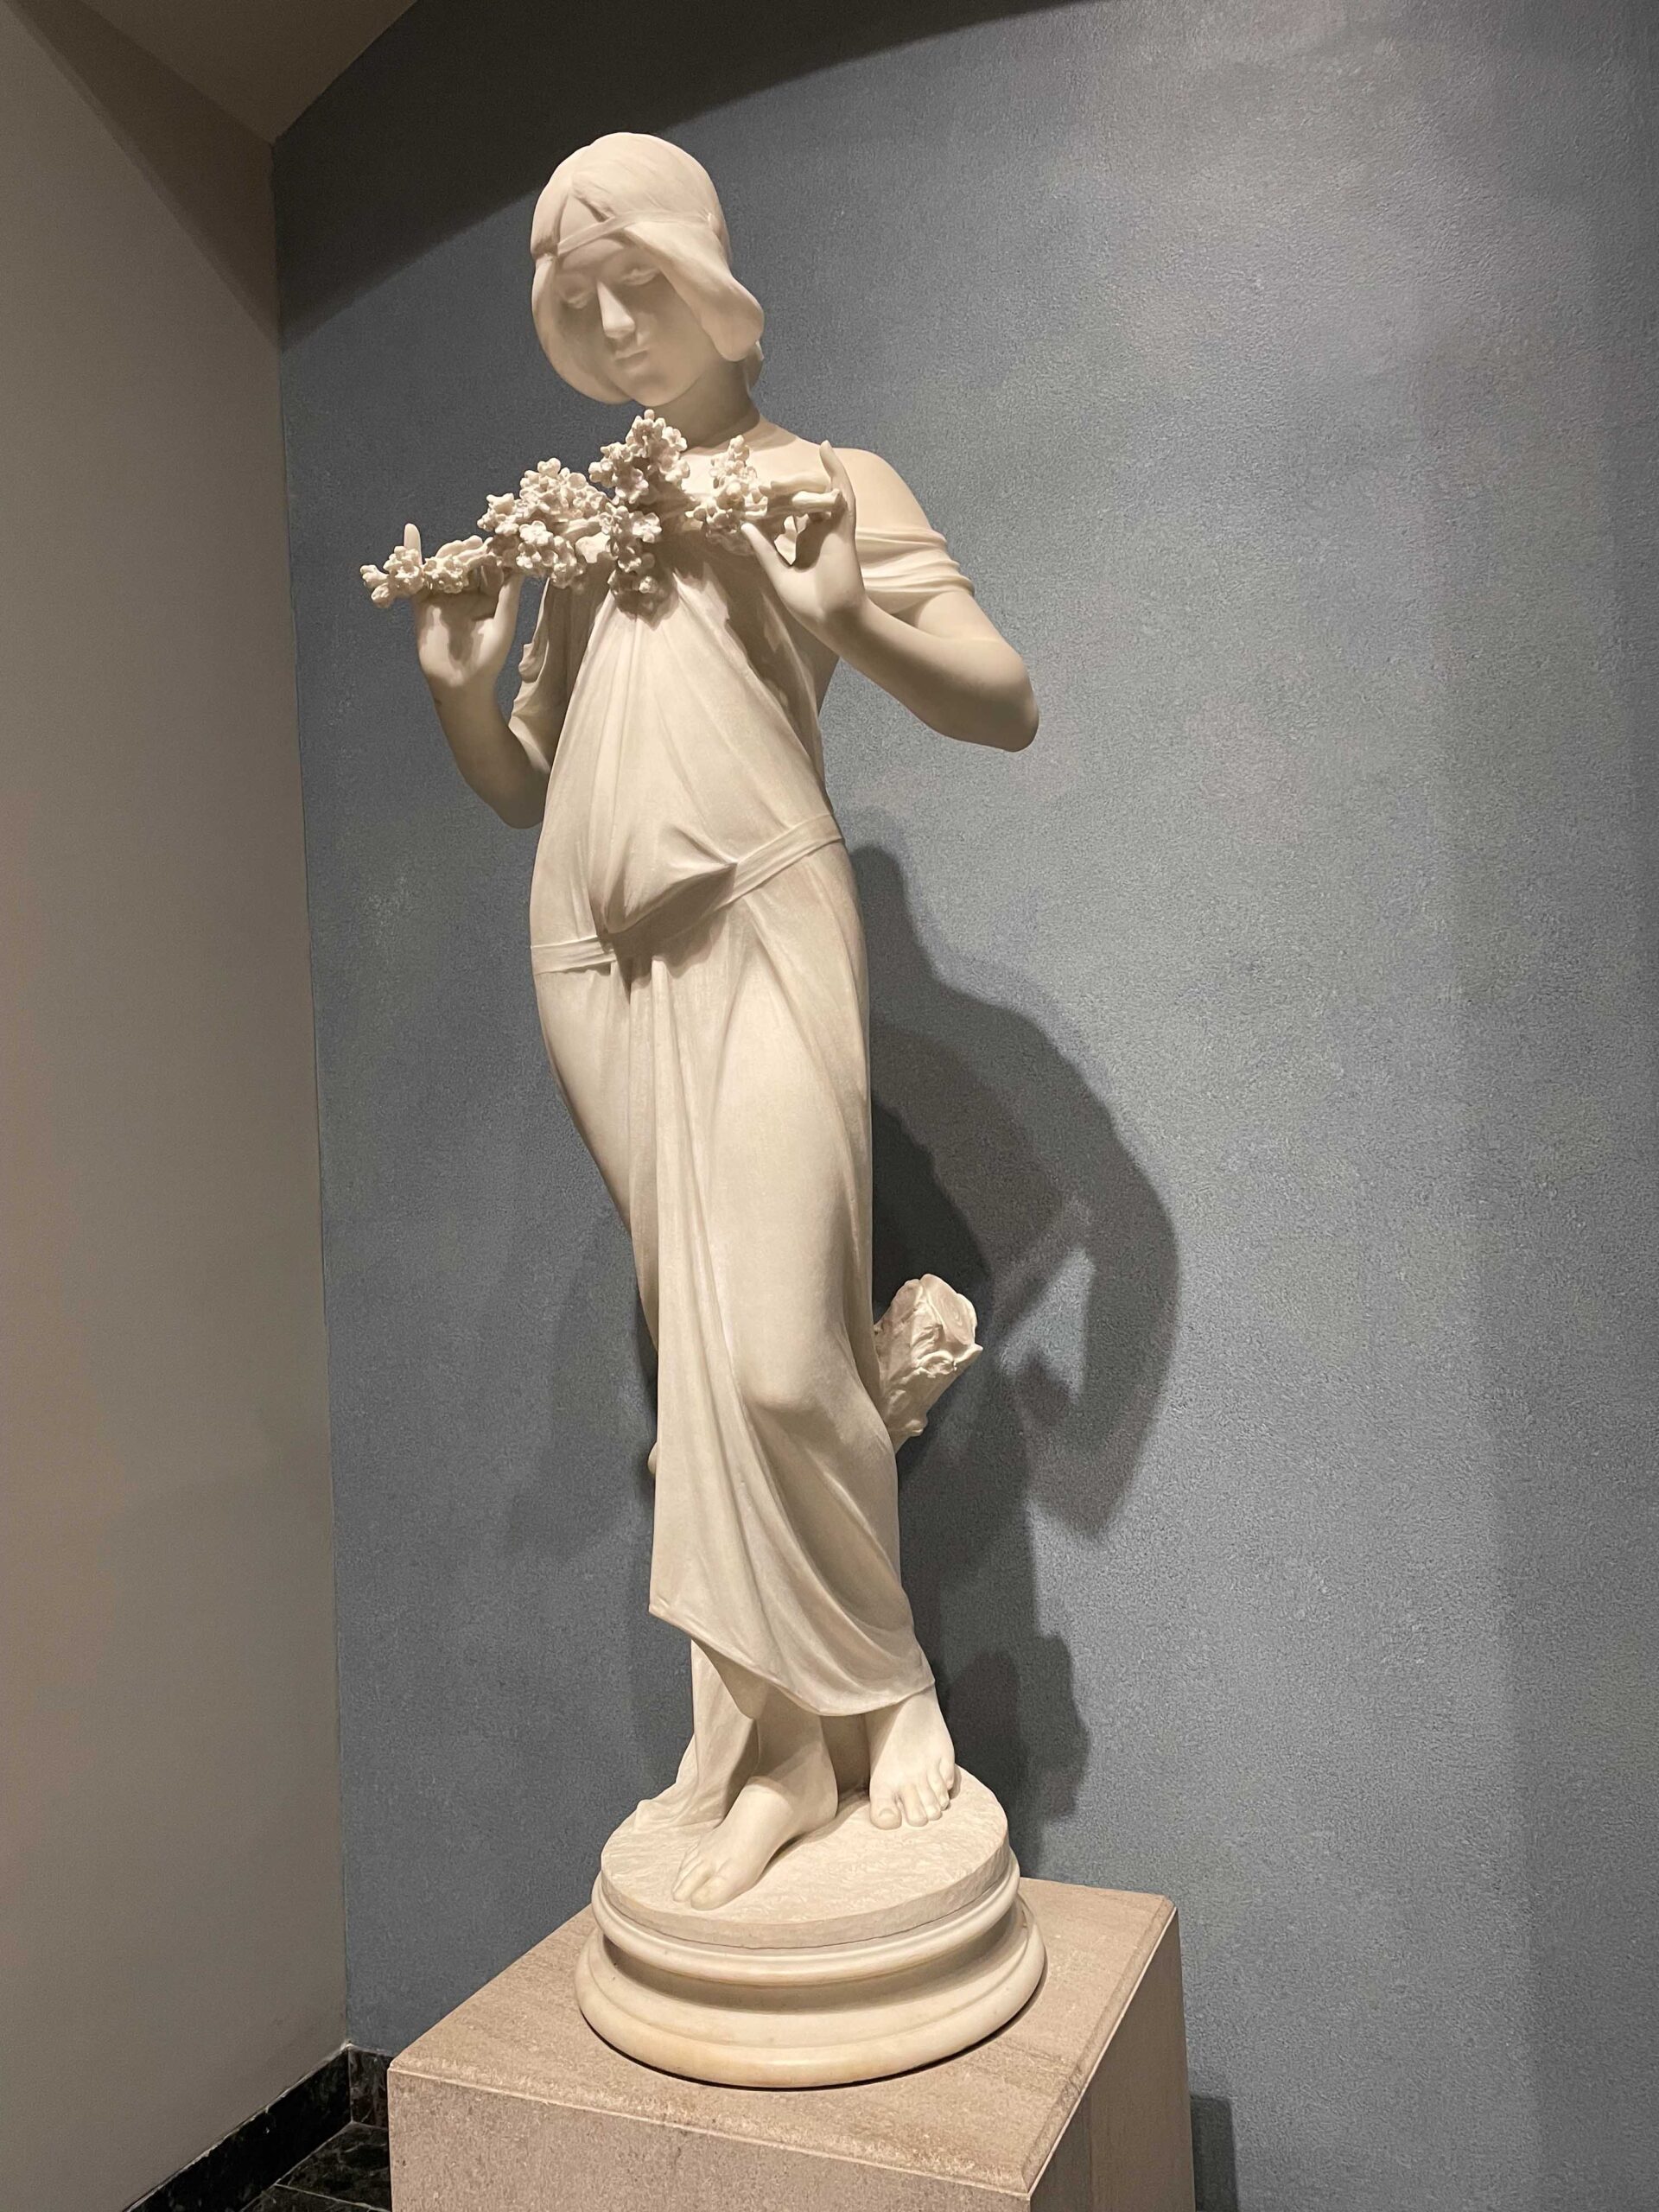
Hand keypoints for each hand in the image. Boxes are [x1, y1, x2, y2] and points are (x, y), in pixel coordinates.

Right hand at [405, 525, 523, 696]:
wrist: (459, 685)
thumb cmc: (488, 660)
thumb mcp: (503, 626)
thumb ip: (508, 596)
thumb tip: (521, 567)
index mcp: (489, 597)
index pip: (490, 568)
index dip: (492, 555)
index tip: (496, 543)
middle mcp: (467, 593)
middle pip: (466, 563)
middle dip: (468, 553)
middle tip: (473, 545)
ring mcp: (444, 596)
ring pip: (444, 567)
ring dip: (447, 554)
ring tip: (453, 549)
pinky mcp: (423, 602)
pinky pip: (418, 577)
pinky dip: (413, 555)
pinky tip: (411, 532)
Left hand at [740, 443, 867, 646]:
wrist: (835, 620)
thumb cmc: (810, 606)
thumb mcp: (778, 574)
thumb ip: (764, 549)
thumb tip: (746, 527)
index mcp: (806, 544)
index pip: (792, 513)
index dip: (775, 502)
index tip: (755, 496)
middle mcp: (819, 532)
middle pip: (803, 498)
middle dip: (783, 490)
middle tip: (761, 488)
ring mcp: (832, 527)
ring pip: (819, 491)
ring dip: (799, 481)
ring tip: (775, 483)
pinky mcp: (843, 526)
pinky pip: (842, 491)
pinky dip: (835, 470)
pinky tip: (825, 448)